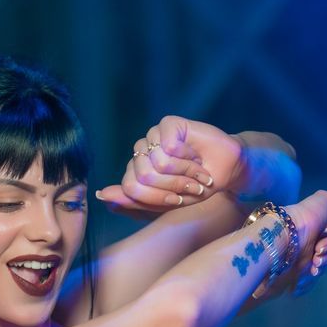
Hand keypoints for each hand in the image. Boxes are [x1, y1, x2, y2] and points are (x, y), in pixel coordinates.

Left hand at [95, 117, 233, 217]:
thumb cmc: (197, 187)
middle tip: (192, 185)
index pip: (130, 188)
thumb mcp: (166, 202)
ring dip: (184, 172)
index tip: (177, 201)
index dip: (157, 198)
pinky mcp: (167, 124)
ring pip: (158, 163)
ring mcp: (153, 136)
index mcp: (136, 172)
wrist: (227, 170)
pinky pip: (169, 147)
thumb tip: (100, 195)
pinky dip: (187, 156)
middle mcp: (141, 153)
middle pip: (143, 177)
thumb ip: (133, 201)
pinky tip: (195, 154)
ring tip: (197, 169)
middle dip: (172, 186)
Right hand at [280, 191, 326, 296]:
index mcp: (307, 243)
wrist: (280, 238)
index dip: (323, 267)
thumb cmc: (282, 255)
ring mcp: (324, 215)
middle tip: (316, 263)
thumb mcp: (298, 271)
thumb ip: (303, 281)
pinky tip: (324, 234)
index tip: (312, 274)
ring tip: (318, 251)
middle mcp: (316, 229)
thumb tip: (296, 293)